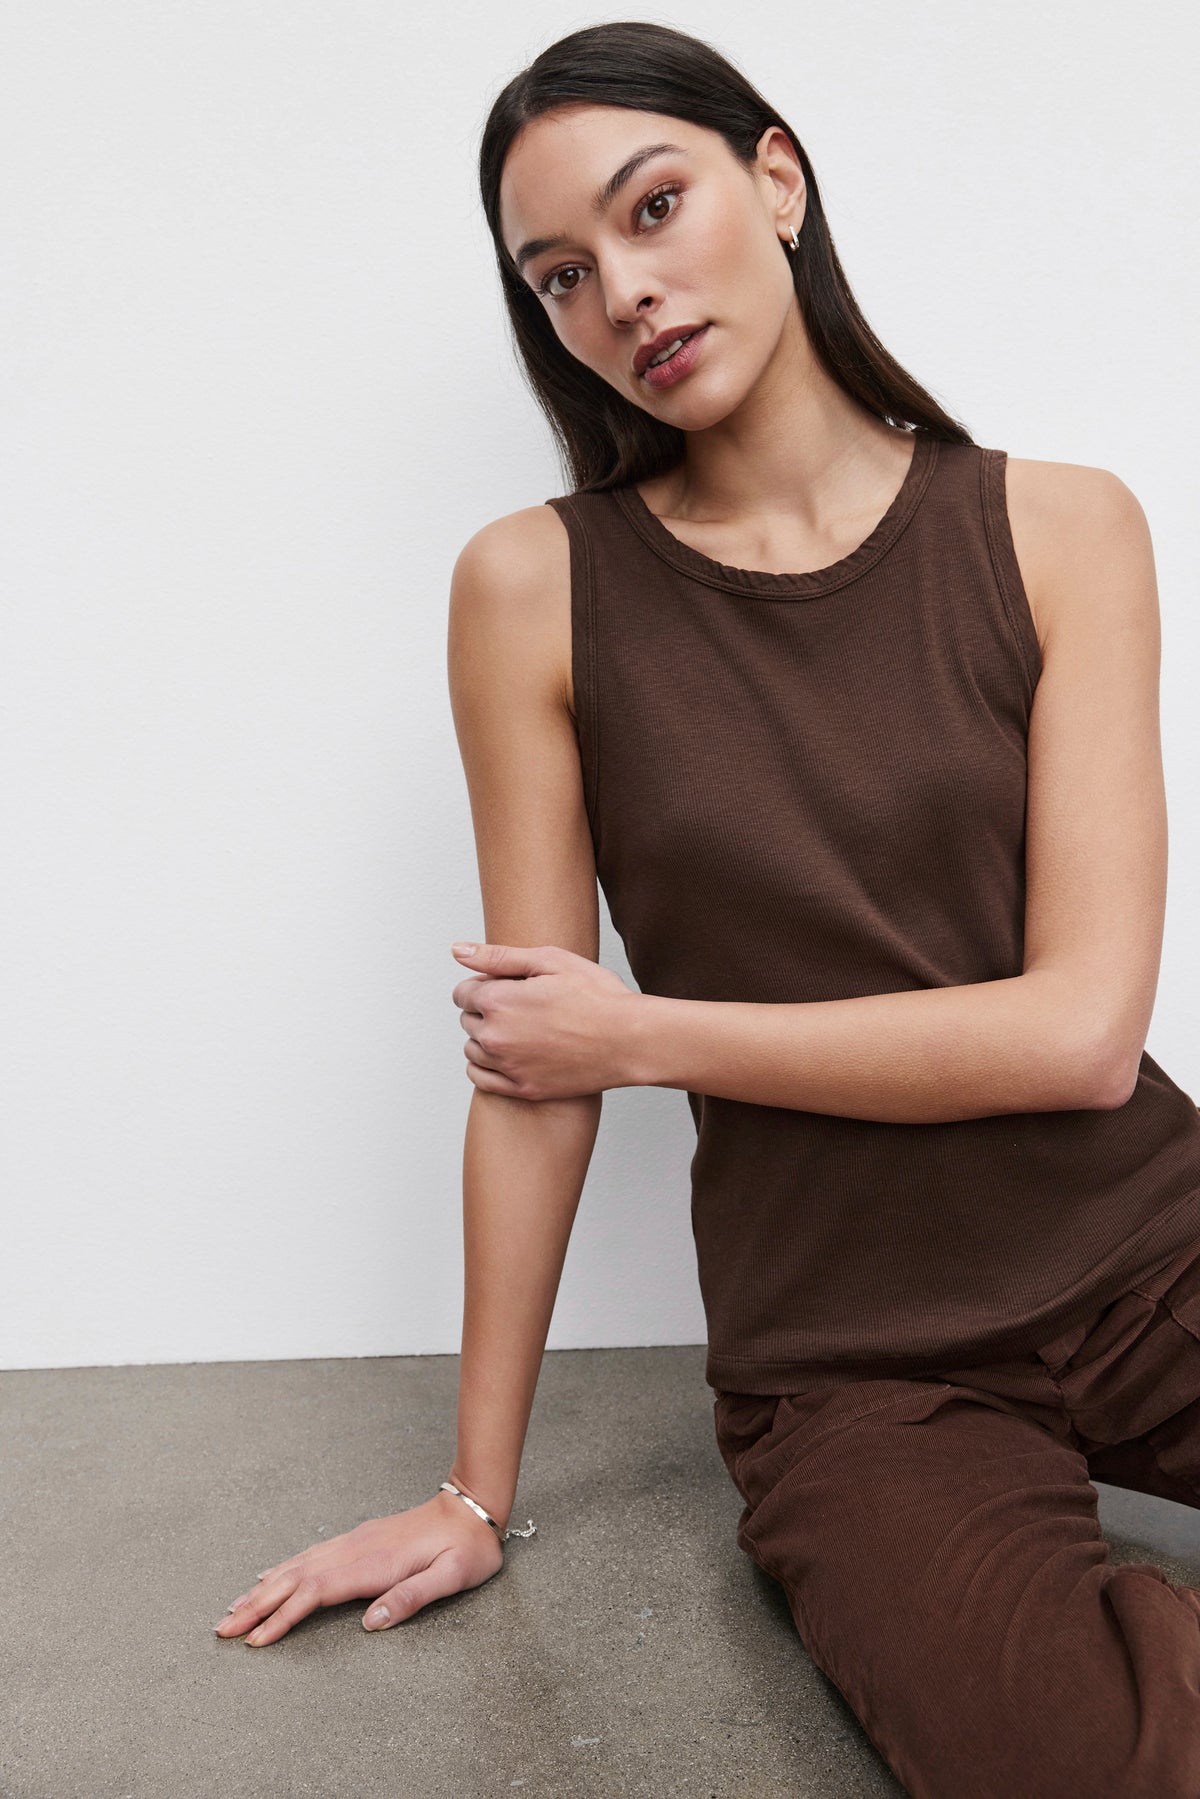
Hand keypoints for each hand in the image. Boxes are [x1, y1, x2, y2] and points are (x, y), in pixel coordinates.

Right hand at [213, 1489, 503, 1644]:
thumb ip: (411, 1598)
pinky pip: (311, 1556)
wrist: (472, 1507)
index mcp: (373, 1565)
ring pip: (298, 1566)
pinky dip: (284, 1569)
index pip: (315, 1594)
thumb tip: (369, 1622)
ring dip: (264, 1588)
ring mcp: (354, 1542)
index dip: (283, 1618)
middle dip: (257, 1604)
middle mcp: (356, 1550)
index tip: (256, 1640)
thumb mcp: (451, 1577)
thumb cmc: (466, 1548)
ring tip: (235, 1606)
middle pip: (295, 1579)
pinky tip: (271, 1575)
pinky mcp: (358, 1540)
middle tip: (222, 1627)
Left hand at [450, 940, 644, 1099]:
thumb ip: (497, 956)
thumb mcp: (550, 960)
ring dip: (485, 1038)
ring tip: (519, 1029)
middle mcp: (495, 1036)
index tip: (505, 985)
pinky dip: (485, 1067)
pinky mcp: (523, 1089)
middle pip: (467, 1020)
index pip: (462, 993)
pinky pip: (481, 1080)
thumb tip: (457, 950)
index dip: (482, 985)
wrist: (630, 1040)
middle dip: (485, 1010)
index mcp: (498, 1001)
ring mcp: (508, 1066)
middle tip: (520, 1005)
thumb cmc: (597, 996)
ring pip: (472, 1050)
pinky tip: (506, 1056)